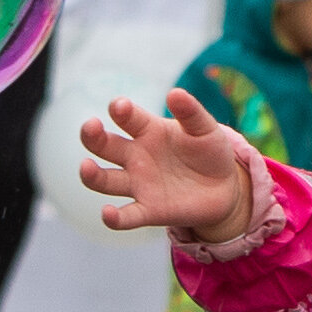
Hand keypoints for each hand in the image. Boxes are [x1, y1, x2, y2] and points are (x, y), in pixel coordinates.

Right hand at [76, 88, 261, 243]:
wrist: (225, 188)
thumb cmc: (209, 152)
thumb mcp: (205, 129)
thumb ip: (191, 112)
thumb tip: (174, 93)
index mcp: (148, 131)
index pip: (128, 117)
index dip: (121, 110)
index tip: (119, 106)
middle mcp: (136, 156)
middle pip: (105, 145)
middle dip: (93, 136)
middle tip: (90, 127)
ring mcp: (139, 184)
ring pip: (106, 180)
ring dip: (92, 175)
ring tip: (86, 167)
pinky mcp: (148, 210)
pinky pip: (126, 216)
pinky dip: (114, 218)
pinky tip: (108, 214)